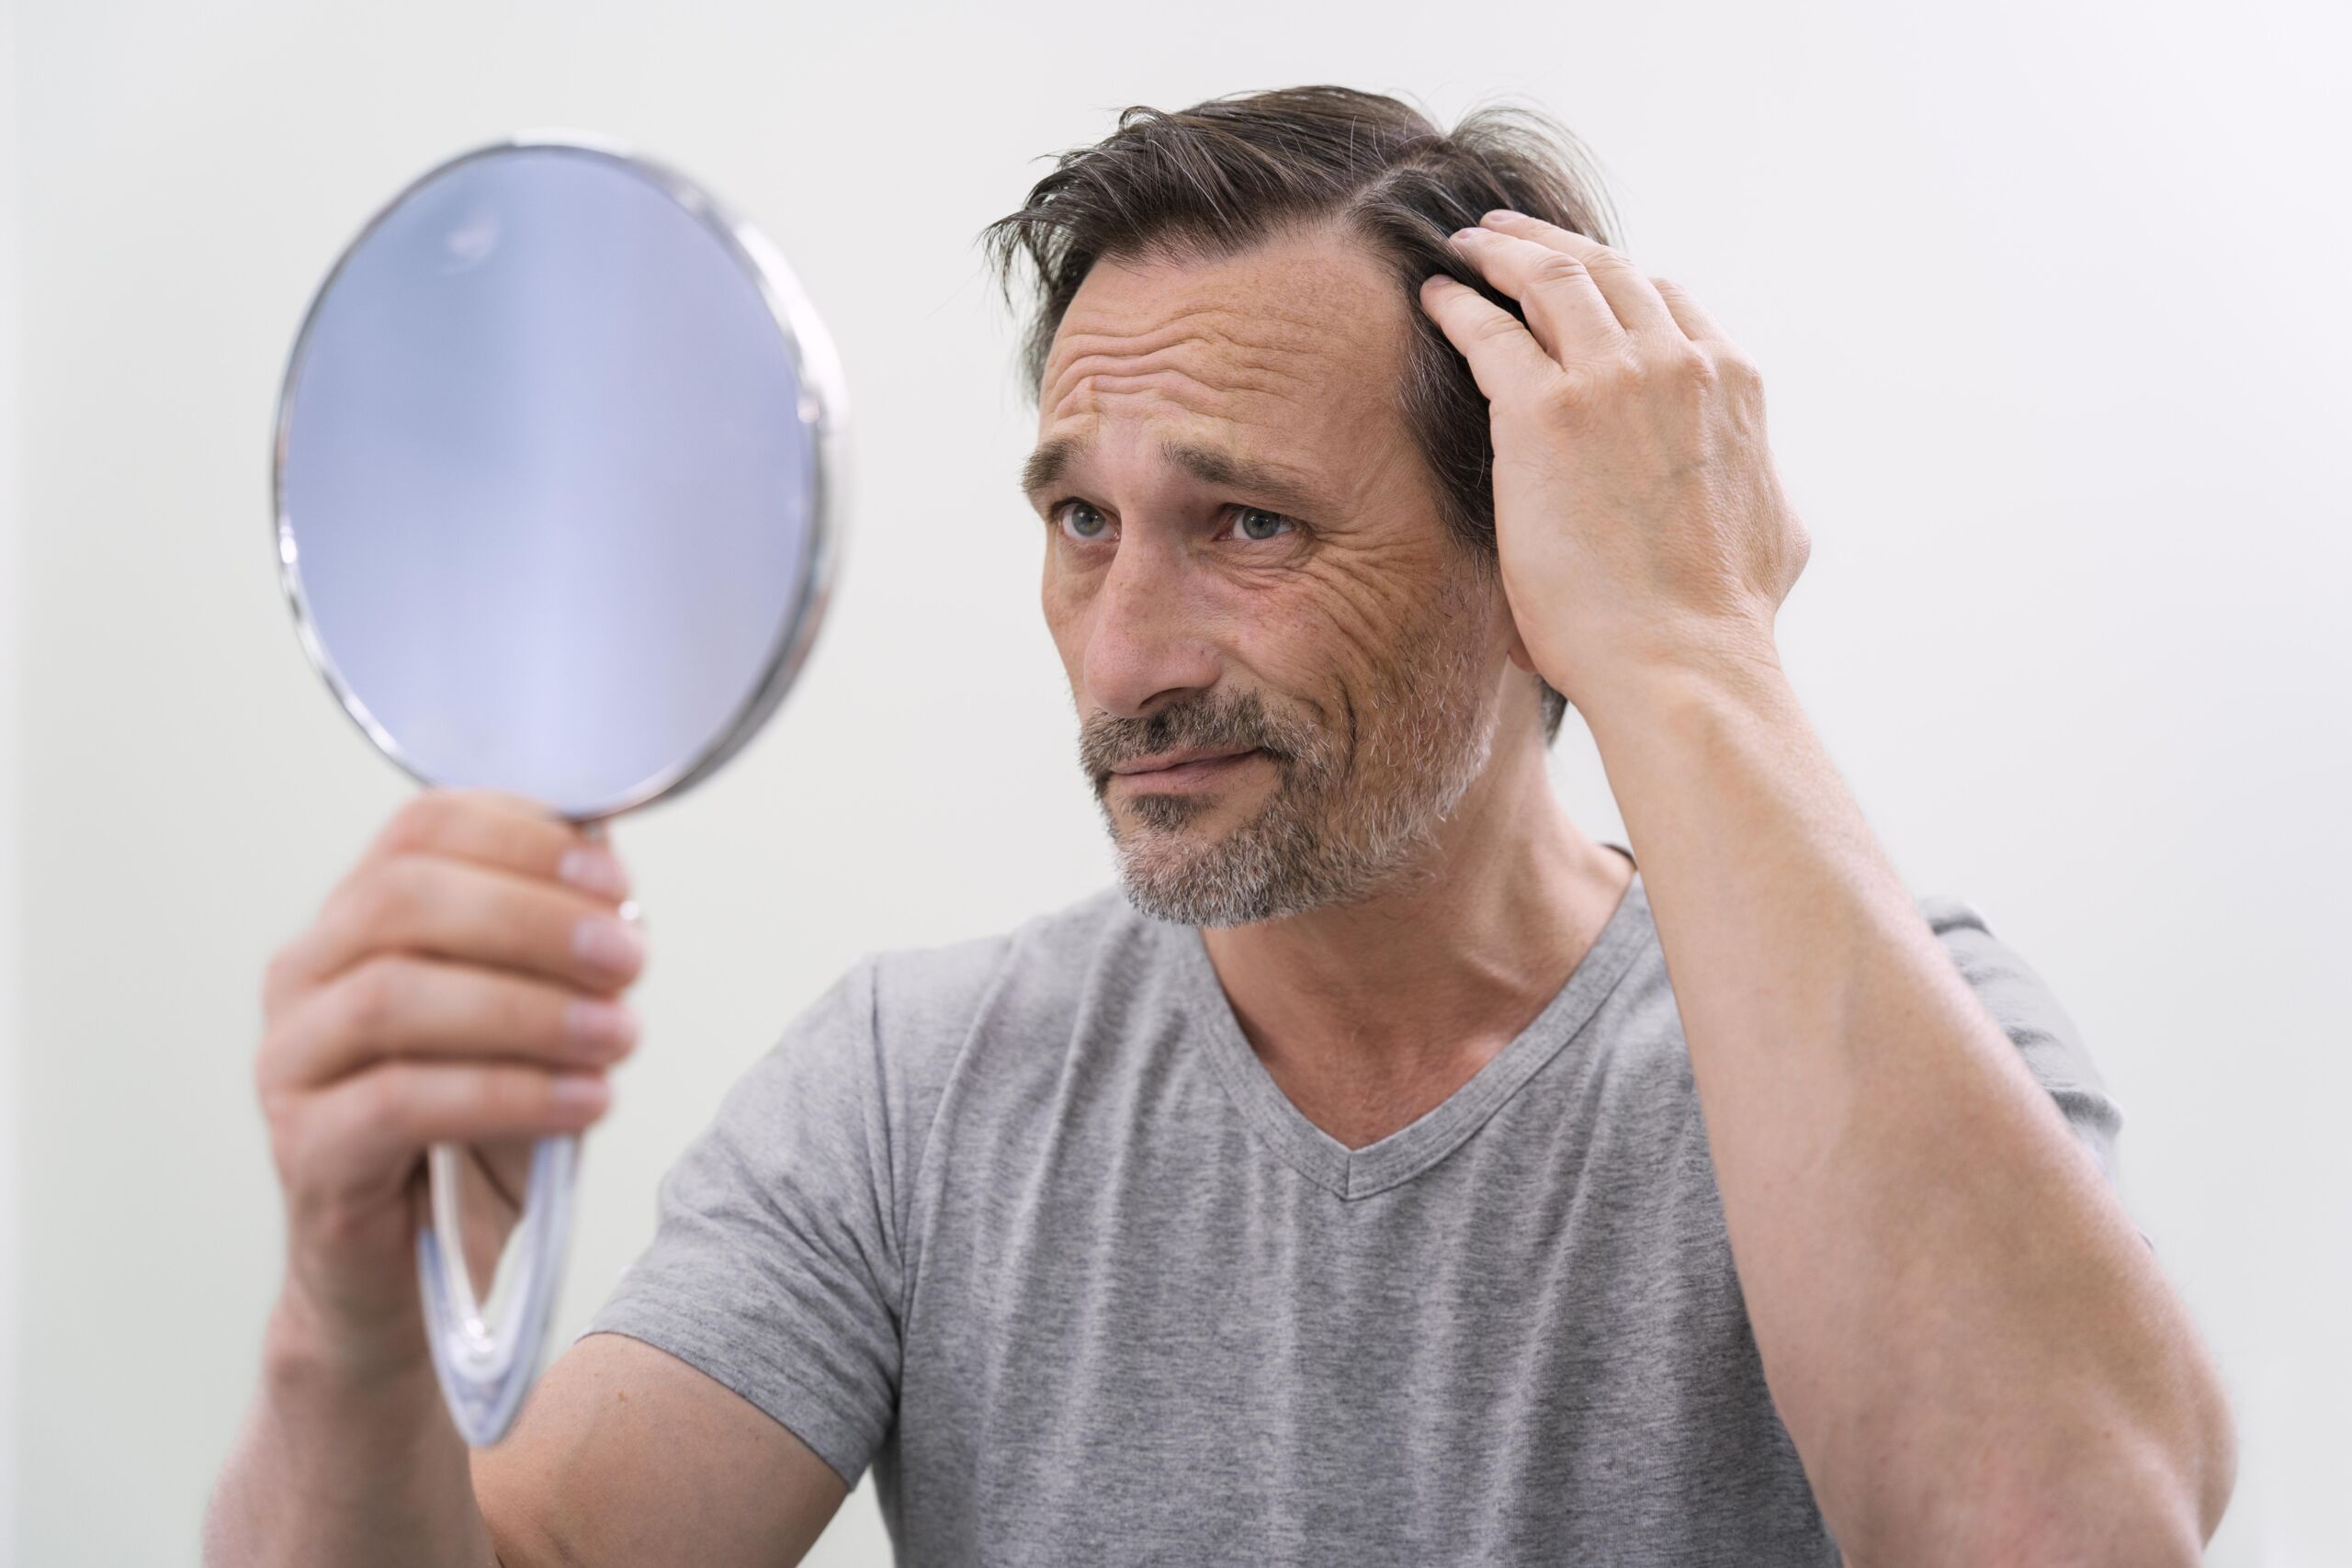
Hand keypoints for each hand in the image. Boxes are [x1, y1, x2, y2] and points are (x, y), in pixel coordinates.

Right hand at [253, 788, 646, 1381]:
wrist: (416, 1275)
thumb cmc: (479, 1130)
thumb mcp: (534, 1019)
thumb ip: (558, 941)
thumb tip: (606, 859)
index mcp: (356, 920)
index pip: (420, 827)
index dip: (523, 839)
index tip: (615, 881)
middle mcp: (306, 978)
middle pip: (402, 899)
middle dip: (532, 919)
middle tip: (629, 958)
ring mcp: (290, 1064)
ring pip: (394, 996)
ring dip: (529, 1007)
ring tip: (621, 1036)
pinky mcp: (306, 1152)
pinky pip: (400, 1102)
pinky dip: (510, 1093)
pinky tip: (587, 1101)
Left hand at [1418, 210, 1808, 713]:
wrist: (1682, 659)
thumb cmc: (1723, 619)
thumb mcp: (1779, 528)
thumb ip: (1757, 480)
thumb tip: (1754, 481)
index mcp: (1732, 384)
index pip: (1667, 302)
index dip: (1615, 283)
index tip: (1578, 281)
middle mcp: (1677, 362)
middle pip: (1606, 272)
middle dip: (1551, 244)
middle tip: (1506, 235)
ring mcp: (1612, 379)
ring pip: (1550, 279)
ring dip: (1503, 252)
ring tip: (1467, 245)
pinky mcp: (1544, 411)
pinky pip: (1489, 330)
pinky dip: (1459, 304)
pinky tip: (1435, 297)